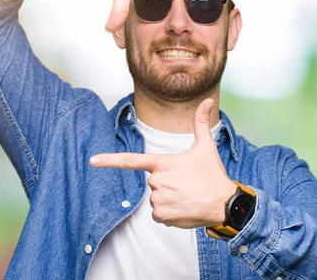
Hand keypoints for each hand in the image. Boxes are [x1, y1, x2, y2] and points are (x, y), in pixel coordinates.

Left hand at [89, 99, 236, 228]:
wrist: (224, 203)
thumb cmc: (213, 174)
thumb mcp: (206, 146)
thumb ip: (200, 122)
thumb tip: (208, 100)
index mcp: (163, 163)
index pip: (131, 160)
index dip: (110, 160)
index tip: (92, 161)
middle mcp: (157, 181)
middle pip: (153, 182)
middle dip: (167, 183)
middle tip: (187, 183)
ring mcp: (158, 199)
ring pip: (156, 198)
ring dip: (169, 199)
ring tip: (188, 196)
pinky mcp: (161, 215)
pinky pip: (159, 214)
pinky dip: (171, 213)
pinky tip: (185, 208)